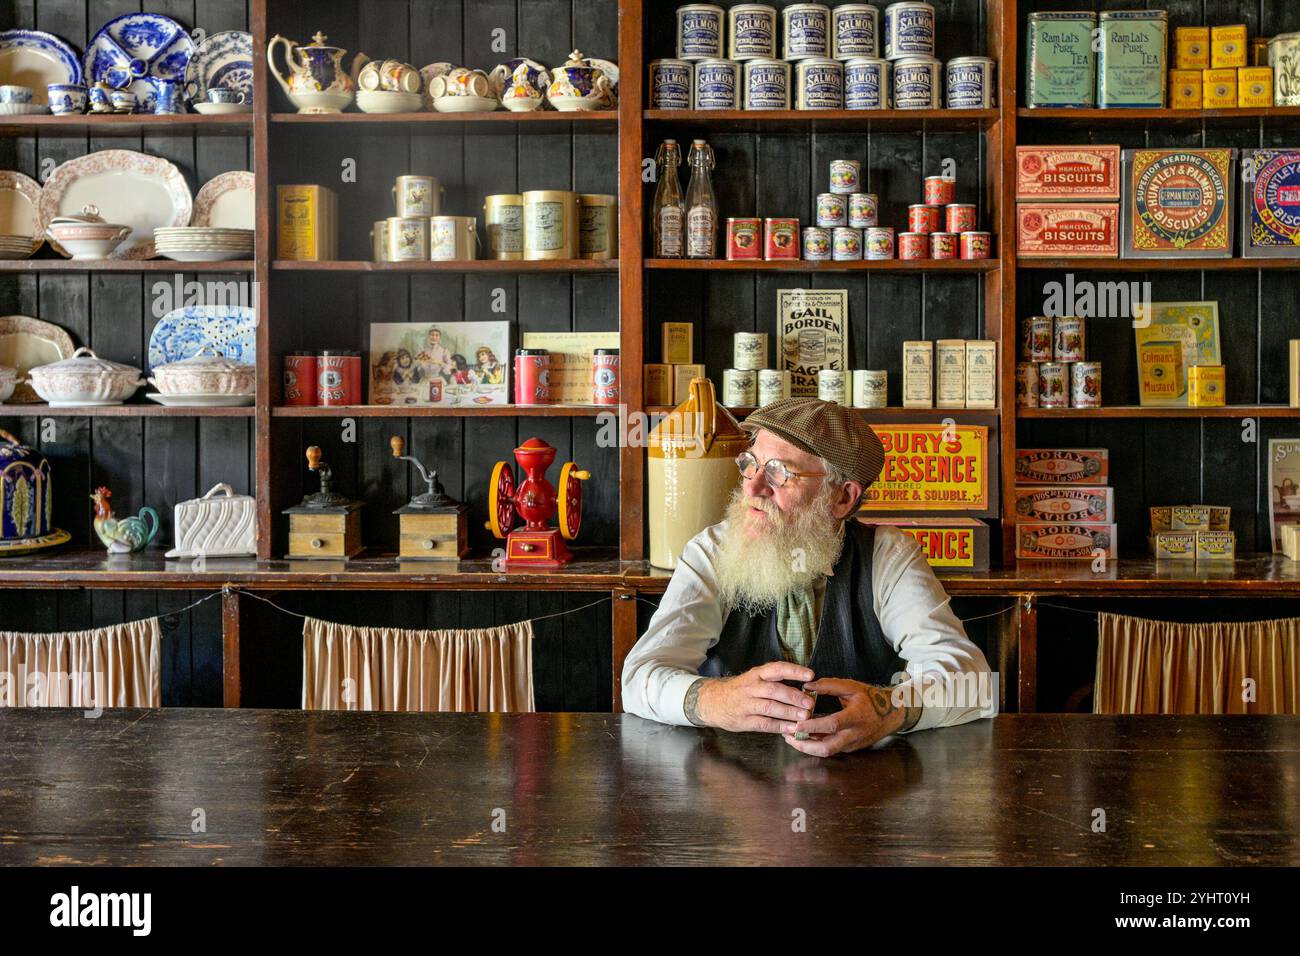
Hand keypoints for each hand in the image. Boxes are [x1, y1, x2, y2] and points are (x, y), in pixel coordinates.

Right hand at [690, 662, 816, 733]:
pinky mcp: (744, 721)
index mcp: (756, 674)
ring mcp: (746, 705)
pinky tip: (791, 728)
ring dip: (789, 712)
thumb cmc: (740, 690)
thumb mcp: (753, 679)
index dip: (794, 671)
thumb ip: (774, 682)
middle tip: (810, 703)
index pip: (776, 669)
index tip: (810, 675)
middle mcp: (751, 687)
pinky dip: (779, 726)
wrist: (712, 701)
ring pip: (769, 707)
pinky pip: (764, 724)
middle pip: (774, 690)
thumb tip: (804, 688)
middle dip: (793, 696)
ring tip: (805, 717)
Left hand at [782, 678, 904, 756]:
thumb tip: (807, 685)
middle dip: (805, 745)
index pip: (832, 725)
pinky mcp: (850, 749)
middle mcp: (853, 735)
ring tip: (791, 738)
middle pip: (827, 748)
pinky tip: (803, 738)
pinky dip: (815, 745)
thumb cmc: (870, 698)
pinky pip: (830, 749)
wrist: (891, 714)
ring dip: (807, 747)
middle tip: (788, 736)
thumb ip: (829, 686)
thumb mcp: (852, 687)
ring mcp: (852, 744)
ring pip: (827, 752)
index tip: (796, 724)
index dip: (813, 726)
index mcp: (855, 717)